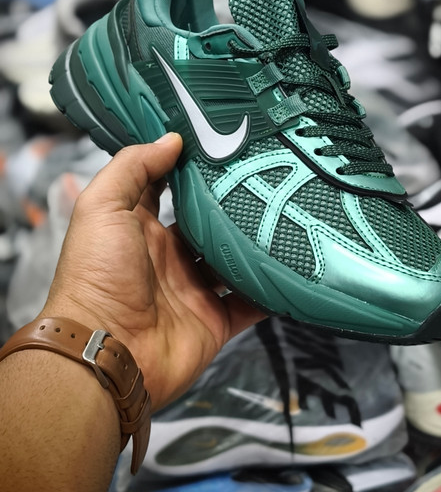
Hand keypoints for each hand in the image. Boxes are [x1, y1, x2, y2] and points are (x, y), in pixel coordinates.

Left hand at [41, 133, 264, 410]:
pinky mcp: (216, 319)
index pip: (170, 190)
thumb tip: (171, 140)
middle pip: (208, 224)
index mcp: (141, 229)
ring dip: (256, 244)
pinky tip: (292, 265)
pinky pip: (251, 302)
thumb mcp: (102, 207)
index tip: (222, 144)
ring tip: (288, 214)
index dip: (191, 168)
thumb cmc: (97, 275)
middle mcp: (170, 257)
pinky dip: (270, 290)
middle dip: (233, 205)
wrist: (109, 351)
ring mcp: (195, 289)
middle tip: (268, 175)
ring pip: (234, 260)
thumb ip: (133, 169)